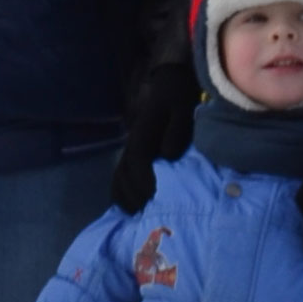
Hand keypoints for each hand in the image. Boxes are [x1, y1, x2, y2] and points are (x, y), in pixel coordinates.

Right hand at [110, 57, 198, 213]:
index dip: (146, 183)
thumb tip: (167, 154)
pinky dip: (122, 195)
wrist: (170, 84)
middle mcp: (131, 145)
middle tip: (152, 216)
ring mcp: (129, 150)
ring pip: (119, 180)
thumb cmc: (179, 98)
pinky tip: (132, 209)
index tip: (156, 200)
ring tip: (142, 217)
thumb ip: (177, 130)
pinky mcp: (132, 154)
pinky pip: (119, 178)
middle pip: (125, 177)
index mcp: (142, 135)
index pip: (139, 164)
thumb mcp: (183, 108)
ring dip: (128, 200)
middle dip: (138, 198)